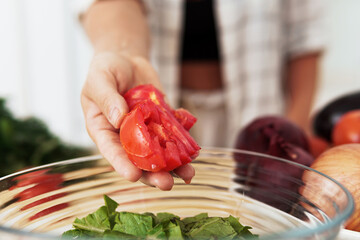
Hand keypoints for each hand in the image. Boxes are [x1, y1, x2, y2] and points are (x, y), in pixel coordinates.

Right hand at [81, 52, 194, 189]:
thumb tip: (119, 118)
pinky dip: (183, 142)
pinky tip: (193, 150)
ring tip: (188, 174)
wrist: (126, 59)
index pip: (111, 151)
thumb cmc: (105, 70)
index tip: (133, 176)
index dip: (121, 165)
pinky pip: (173, 133)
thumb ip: (107, 98)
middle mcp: (125, 135)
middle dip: (152, 173)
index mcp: (103, 129)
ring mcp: (145, 129)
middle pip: (138, 159)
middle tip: (167, 184)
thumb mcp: (100, 79)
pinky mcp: (161, 121)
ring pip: (158, 151)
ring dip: (173, 165)